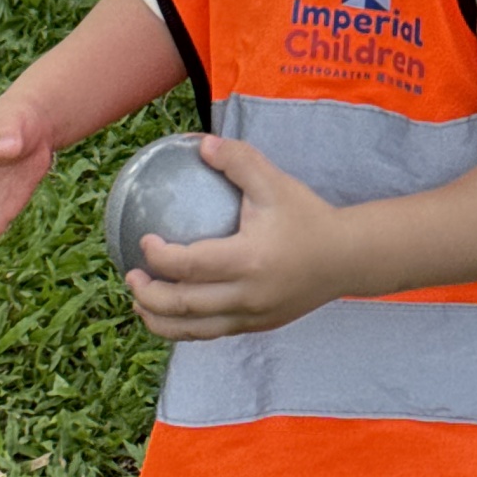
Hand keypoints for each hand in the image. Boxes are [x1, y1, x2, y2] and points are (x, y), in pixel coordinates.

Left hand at [127, 136, 346, 340]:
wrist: (346, 258)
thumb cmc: (307, 217)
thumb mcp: (274, 182)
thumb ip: (237, 160)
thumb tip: (200, 144)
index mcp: (248, 260)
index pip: (189, 266)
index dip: (159, 257)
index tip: (145, 242)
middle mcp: (247, 295)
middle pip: (183, 305)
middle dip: (149, 295)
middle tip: (130, 277)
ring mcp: (252, 316)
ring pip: (194, 330)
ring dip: (160, 320)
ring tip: (139, 305)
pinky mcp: (257, 326)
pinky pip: (212, 332)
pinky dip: (185, 327)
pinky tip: (172, 314)